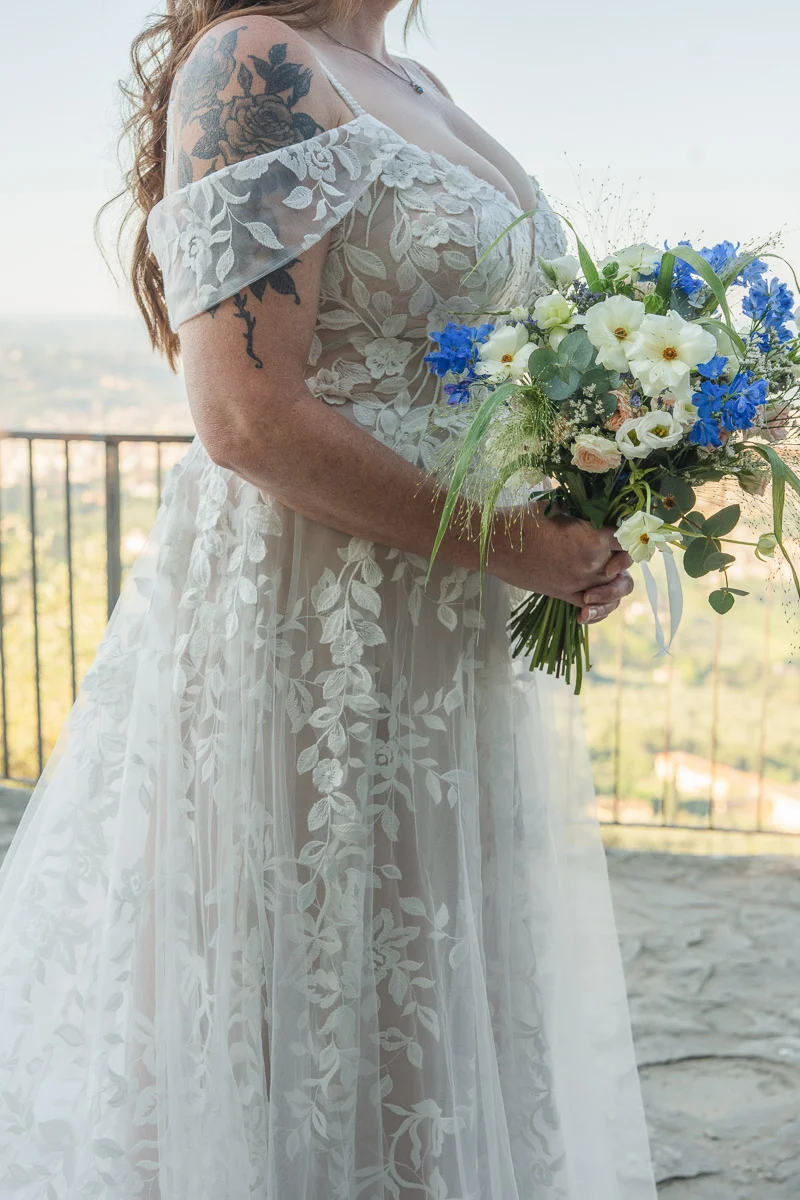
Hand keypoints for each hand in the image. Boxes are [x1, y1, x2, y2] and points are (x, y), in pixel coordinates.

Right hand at [488, 504, 633, 624]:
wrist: (498, 545)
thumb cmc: (525, 520)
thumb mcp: (558, 507)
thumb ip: (580, 511)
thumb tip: (590, 507)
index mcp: (594, 538)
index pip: (627, 539)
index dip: (629, 536)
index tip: (624, 533)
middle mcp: (593, 563)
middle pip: (625, 567)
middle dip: (624, 560)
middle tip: (615, 553)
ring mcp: (580, 582)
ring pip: (614, 591)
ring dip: (615, 585)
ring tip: (608, 577)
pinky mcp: (565, 595)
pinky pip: (593, 608)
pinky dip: (598, 607)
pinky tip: (592, 602)